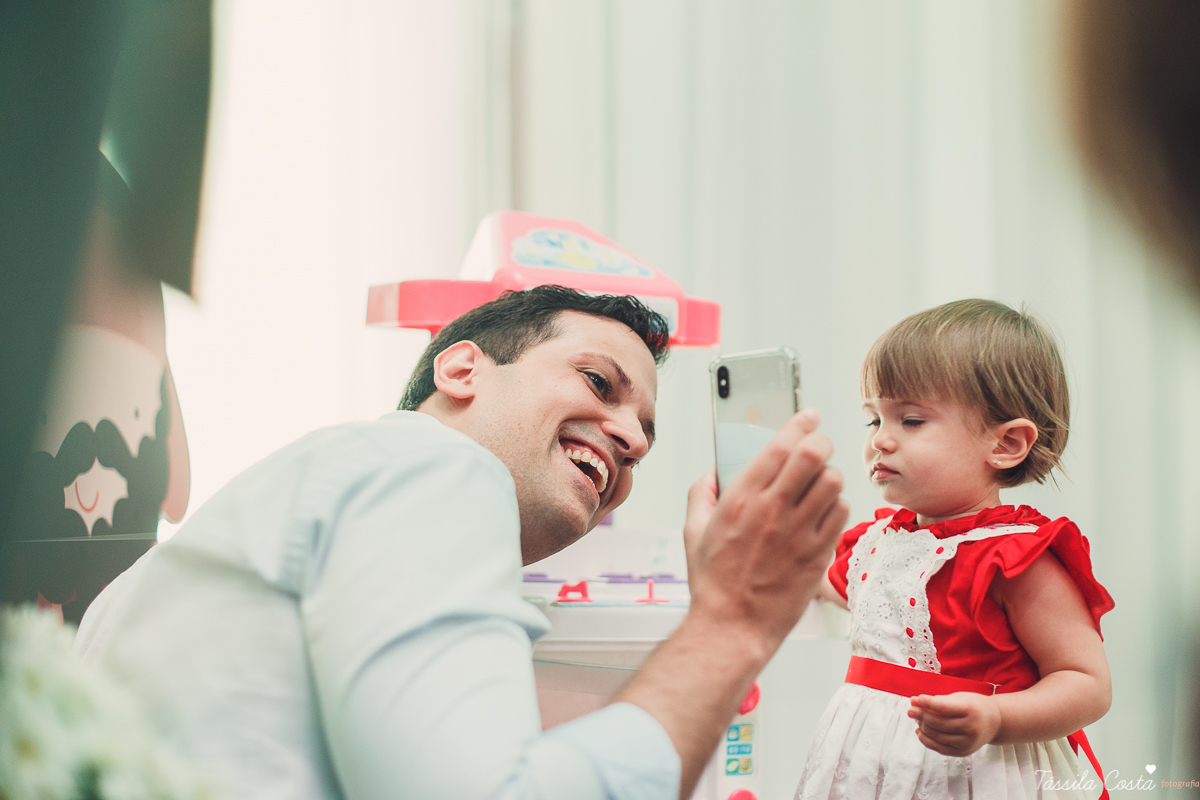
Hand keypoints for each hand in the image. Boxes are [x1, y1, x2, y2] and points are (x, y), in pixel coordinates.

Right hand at [685, 409, 847, 650]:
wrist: (733, 627)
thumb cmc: (713, 583)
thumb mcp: (693, 532)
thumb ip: (701, 495)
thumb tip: (713, 473)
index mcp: (740, 500)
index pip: (780, 446)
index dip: (800, 424)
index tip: (809, 415)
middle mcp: (772, 511)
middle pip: (813, 456)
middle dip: (819, 443)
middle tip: (817, 448)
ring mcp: (799, 533)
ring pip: (832, 483)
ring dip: (828, 477)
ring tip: (819, 485)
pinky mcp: (817, 555)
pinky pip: (840, 514)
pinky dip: (835, 507)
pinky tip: (823, 513)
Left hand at [908, 693, 1001, 755]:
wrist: (995, 722)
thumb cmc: (974, 705)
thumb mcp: (961, 697)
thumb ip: (941, 701)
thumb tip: (917, 703)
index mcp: (971, 710)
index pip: (945, 707)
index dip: (928, 703)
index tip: (915, 698)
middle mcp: (971, 728)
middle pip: (939, 723)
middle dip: (921, 715)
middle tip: (910, 709)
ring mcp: (968, 742)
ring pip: (938, 736)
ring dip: (923, 727)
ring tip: (915, 718)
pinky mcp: (963, 752)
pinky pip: (940, 748)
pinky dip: (927, 740)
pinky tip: (919, 731)